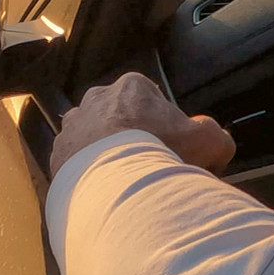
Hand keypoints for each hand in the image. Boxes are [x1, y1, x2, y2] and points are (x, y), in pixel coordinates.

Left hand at [49, 72, 235, 176]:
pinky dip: (86, 172)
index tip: (170, 146)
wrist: (116, 182)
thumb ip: (215, 134)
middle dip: (130, 134)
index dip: (164, 124)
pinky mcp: (58, 151)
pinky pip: (75, 160)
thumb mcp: (209, 140)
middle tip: (145, 162)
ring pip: (92, 135)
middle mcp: (97, 97)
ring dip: (104, 151)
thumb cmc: (162, 151)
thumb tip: (215, 139)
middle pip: (119, 115)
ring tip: (120, 178)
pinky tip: (103, 188)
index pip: (151, 99)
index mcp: (132, 86)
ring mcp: (74, 124)